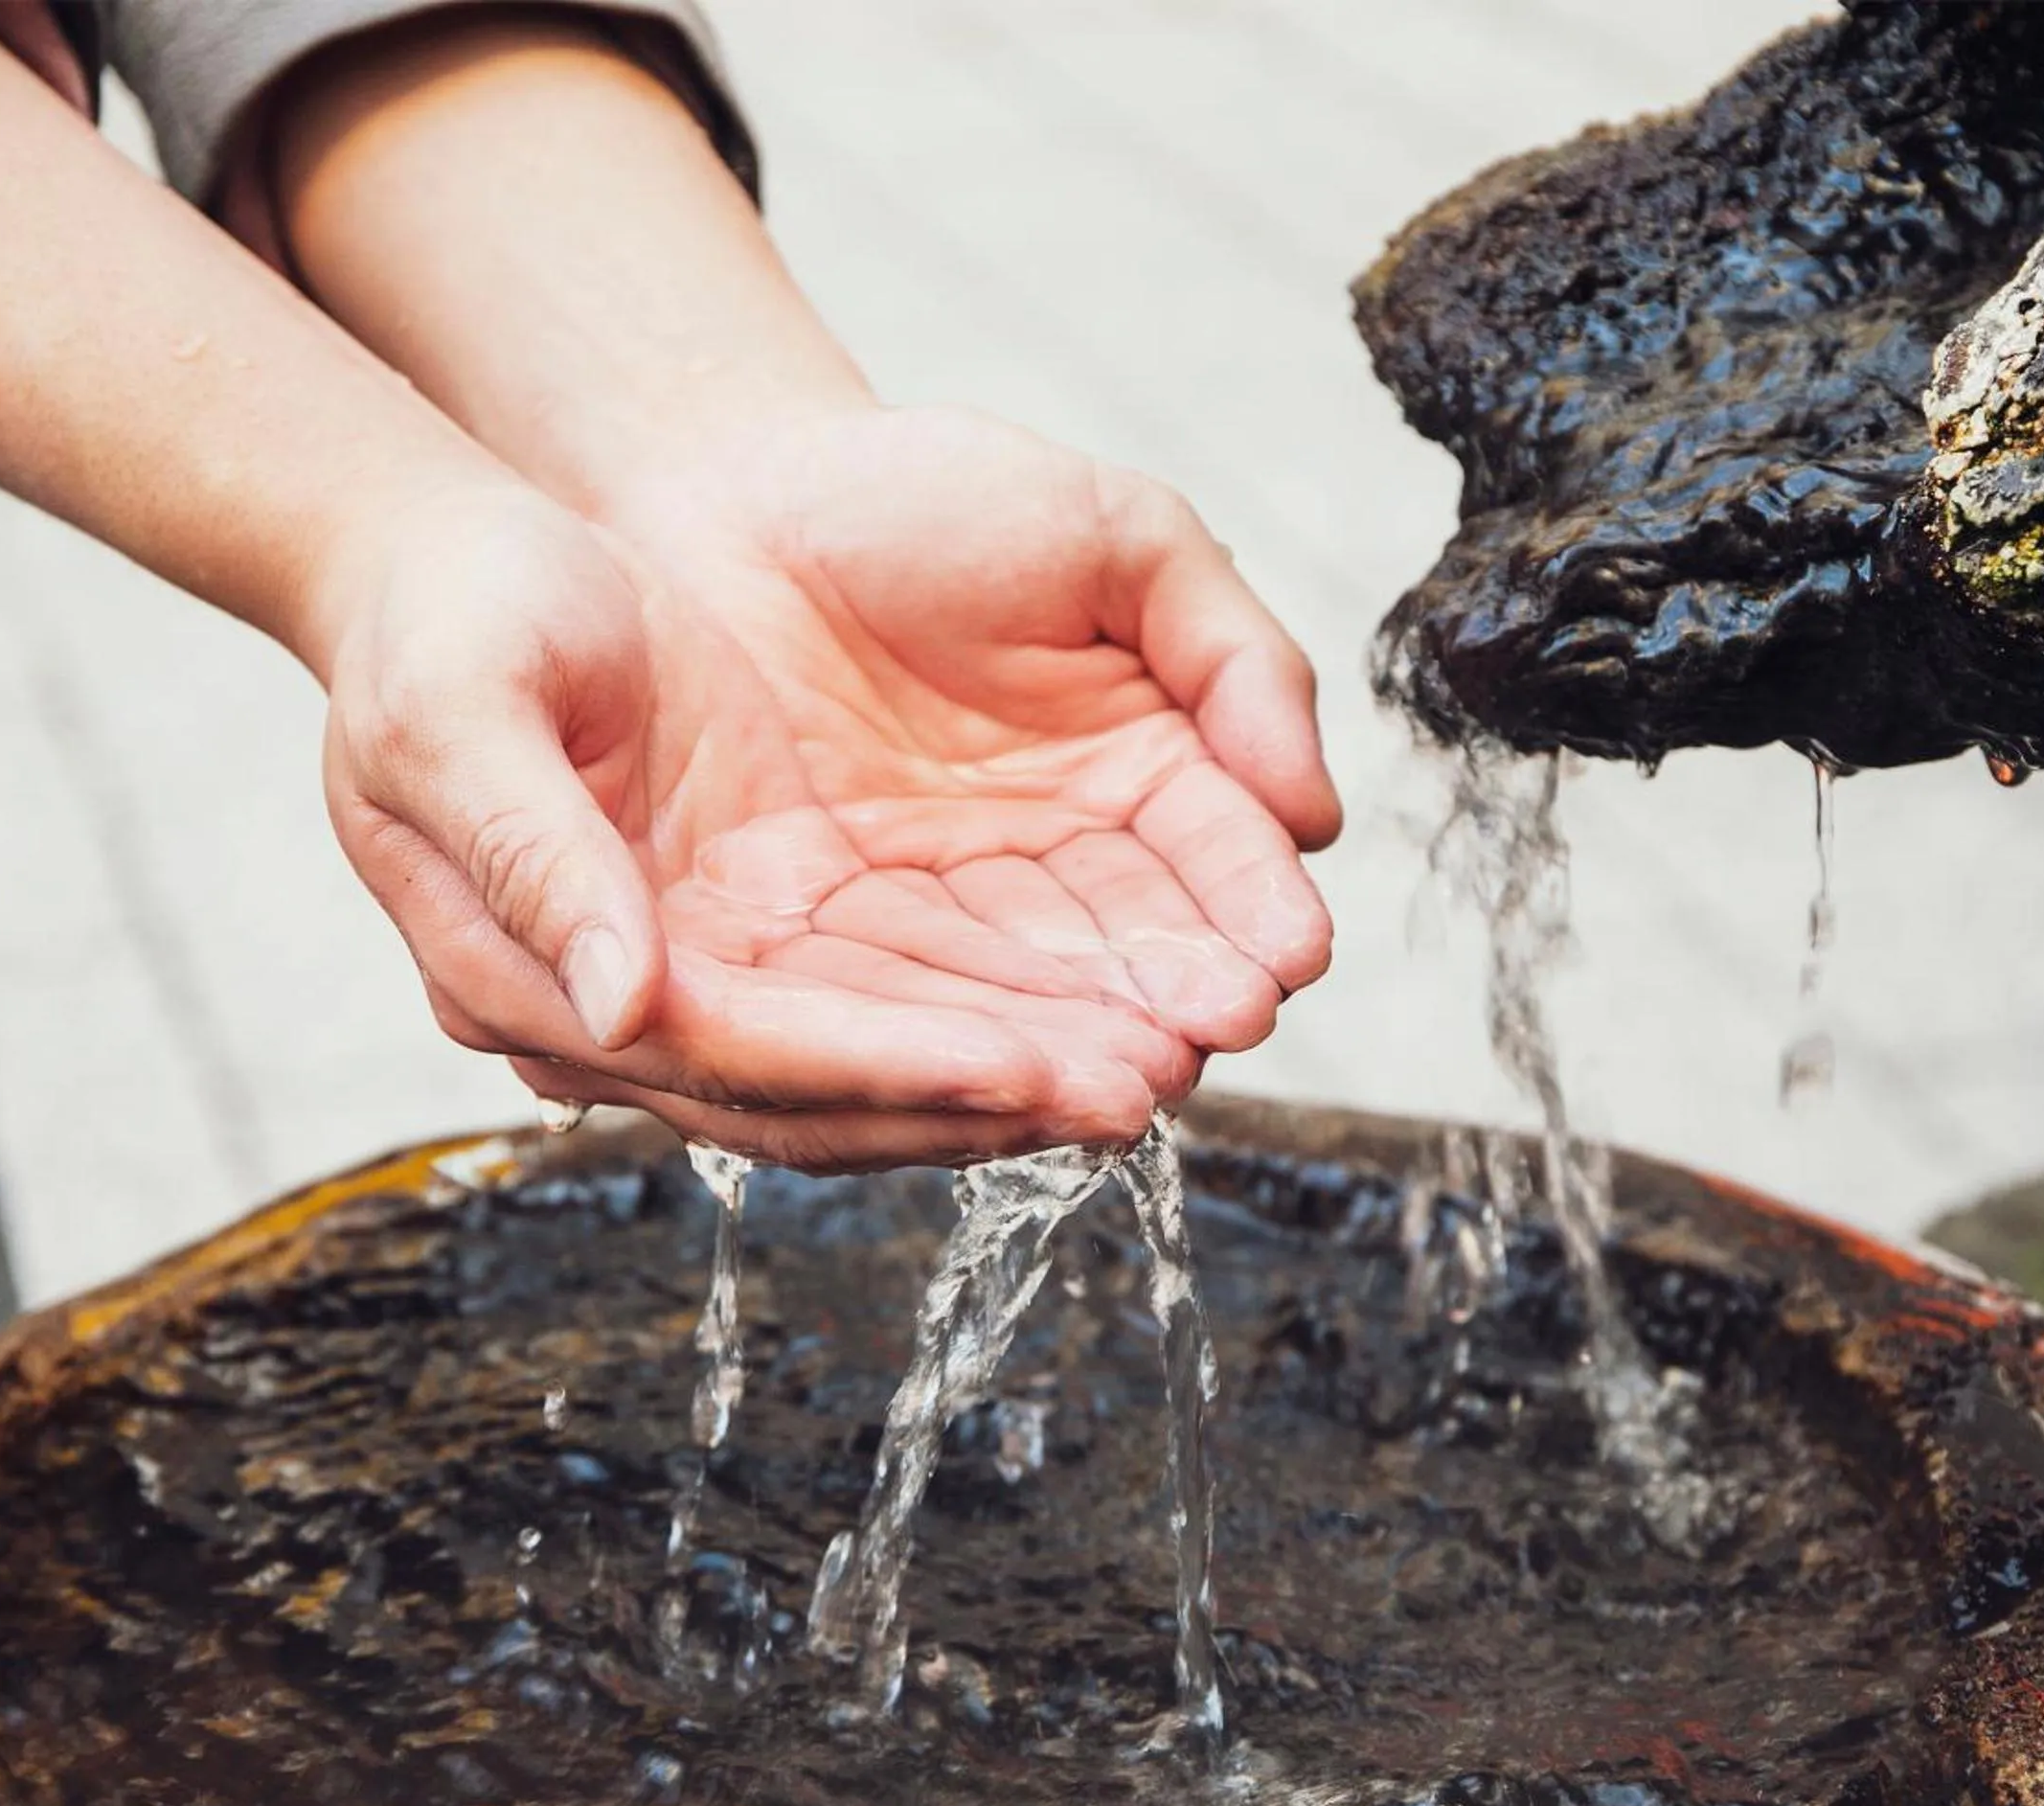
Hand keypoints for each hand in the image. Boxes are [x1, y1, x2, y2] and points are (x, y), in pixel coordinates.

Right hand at [316, 477, 1221, 1169]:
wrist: (458, 557)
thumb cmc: (442, 611)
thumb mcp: (455, 707)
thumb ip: (530, 856)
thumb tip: (620, 1008)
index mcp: (529, 974)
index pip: (740, 1057)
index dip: (887, 1069)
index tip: (1024, 1069)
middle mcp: (626, 1007)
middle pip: (829, 1093)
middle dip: (984, 1097)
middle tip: (1136, 1091)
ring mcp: (698, 972)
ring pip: (876, 1053)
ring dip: (1013, 1066)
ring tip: (1156, 1060)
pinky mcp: (758, 928)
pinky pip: (893, 988)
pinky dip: (996, 999)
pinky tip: (1098, 998)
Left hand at [545, 406, 1339, 1126]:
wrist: (727, 489)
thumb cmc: (923, 495)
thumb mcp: (1114, 537)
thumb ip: (1233, 655)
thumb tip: (1316, 814)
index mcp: (1142, 771)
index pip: (1214, 857)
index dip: (1249, 909)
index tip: (1285, 956)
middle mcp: (1054, 863)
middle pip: (1130, 950)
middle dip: (1174, 998)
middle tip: (1213, 1032)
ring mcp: (942, 910)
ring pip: (1025, 993)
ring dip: (1079, 1041)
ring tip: (1122, 1076)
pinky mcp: (824, 944)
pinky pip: (895, 1000)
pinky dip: (948, 1039)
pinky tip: (1004, 1069)